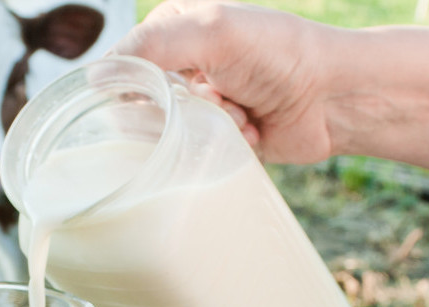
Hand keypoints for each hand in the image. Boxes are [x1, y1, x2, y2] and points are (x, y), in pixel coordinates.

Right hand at [112, 0, 332, 163]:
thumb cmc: (278, 54)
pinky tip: (253, 131)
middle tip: (222, 98)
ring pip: (172, 134)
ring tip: (243, 115)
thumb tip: (95, 77)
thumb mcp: (212, 33)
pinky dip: (226, 145)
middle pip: (146, 104)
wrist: (333, 97)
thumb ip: (152, 47)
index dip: (145, 85)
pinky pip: (197, 153)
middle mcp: (182, 65)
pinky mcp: (218, 136)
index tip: (177, 90)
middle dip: (186, 109)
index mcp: (173, 31)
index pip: (125, 65)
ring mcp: (201, 102)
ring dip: (210, 127)